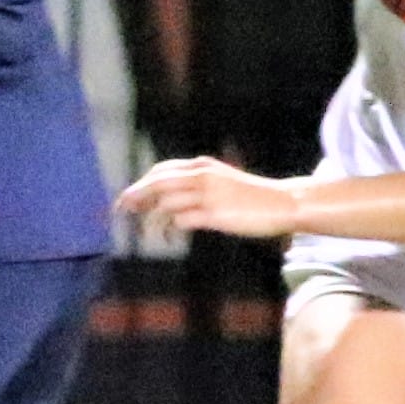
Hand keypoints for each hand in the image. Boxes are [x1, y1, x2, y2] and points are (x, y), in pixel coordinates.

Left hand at [118, 156, 307, 238]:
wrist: (283, 202)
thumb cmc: (253, 197)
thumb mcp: (222, 182)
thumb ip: (199, 185)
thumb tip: (174, 200)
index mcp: (202, 166)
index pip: (161, 171)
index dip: (142, 184)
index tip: (129, 197)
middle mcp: (202, 176)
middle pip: (157, 182)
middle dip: (136, 196)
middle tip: (121, 210)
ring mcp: (208, 194)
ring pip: (166, 200)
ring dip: (151, 216)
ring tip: (146, 230)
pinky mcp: (215, 214)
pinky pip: (182, 219)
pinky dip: (170, 227)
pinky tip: (169, 236)